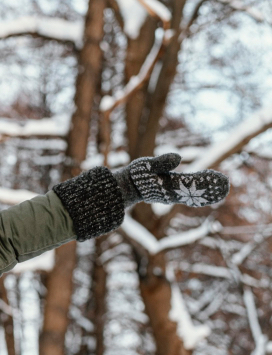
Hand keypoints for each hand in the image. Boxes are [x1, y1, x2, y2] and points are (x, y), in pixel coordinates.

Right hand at [113, 153, 228, 207]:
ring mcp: (173, 195)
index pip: (191, 182)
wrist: (127, 188)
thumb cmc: (136, 175)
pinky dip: (201, 195)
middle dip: (211, 188)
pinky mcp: (172, 194)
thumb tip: (179, 157)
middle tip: (226, 185)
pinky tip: (210, 194)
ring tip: (223, 189)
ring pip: (195, 195)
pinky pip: (190, 196)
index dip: (206, 180)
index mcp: (168, 184)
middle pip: (196, 191)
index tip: (219, 177)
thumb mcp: (145, 165)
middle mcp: (173, 192)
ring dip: (209, 193)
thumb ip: (161, 161)